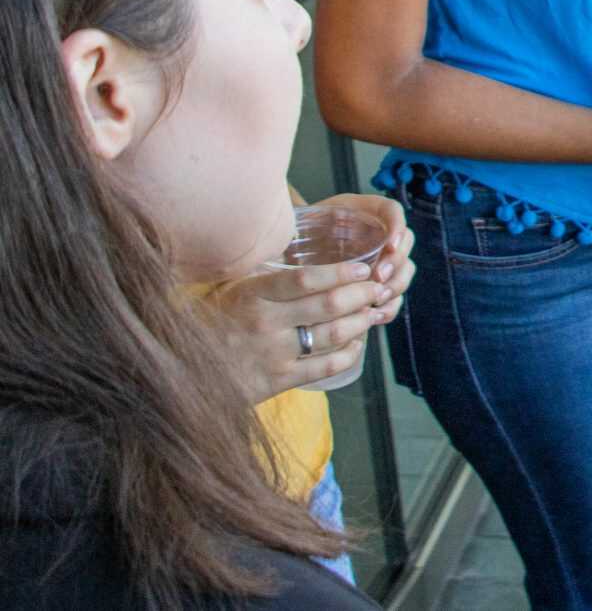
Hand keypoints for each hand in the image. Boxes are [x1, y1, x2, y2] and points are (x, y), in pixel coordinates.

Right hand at [198, 195, 413, 401]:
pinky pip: (326, 366)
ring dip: (361, 321)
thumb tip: (300, 241)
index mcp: (252, 295)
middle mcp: (265, 323)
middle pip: (328, 305)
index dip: (341, 272)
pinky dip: (349, 352)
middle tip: (379, 287)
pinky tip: (357, 342)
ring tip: (374, 310)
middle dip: (362, 294)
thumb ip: (265, 271)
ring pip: (333, 335)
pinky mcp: (279, 380)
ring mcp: (273, 354)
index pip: (304, 279)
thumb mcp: (230, 288)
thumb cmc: (212, 321)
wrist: (184, 374)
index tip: (363, 267)